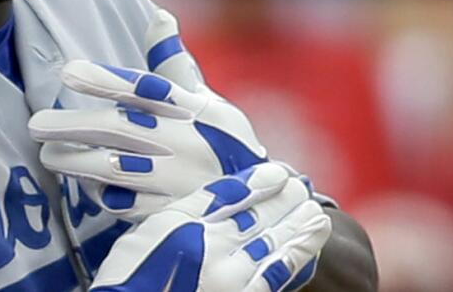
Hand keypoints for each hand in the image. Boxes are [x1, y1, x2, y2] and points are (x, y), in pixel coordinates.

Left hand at [29, 9, 268, 218]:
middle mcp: (185, 140)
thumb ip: (174, 64)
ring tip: (47, 156)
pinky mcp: (174, 213)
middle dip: (73, 125)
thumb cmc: (224, 141)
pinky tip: (84, 186)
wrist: (265, 201)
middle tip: (36, 125)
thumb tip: (159, 15)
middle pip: (119, 128)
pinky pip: (128, 204)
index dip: (105, 78)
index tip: (67, 71)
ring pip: (116, 168)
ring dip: (77, 162)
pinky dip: (103, 194)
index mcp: (191, 107)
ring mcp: (179, 180)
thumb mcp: (208, 102)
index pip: (143, 87)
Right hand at [90, 163, 330, 291]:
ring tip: (319, 218)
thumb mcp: (157, 227)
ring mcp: (233, 282)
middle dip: (288, 205)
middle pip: (262, 222)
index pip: (239, 198)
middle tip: (305, 190)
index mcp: (193, 228)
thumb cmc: (133, 272)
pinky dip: (293, 262)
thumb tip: (235, 187)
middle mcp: (218, 254)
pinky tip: (304, 252)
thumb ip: (197, 204)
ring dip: (300, 232)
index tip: (280, 172)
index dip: (263, 184)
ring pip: (276, 250)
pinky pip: (275, 279)